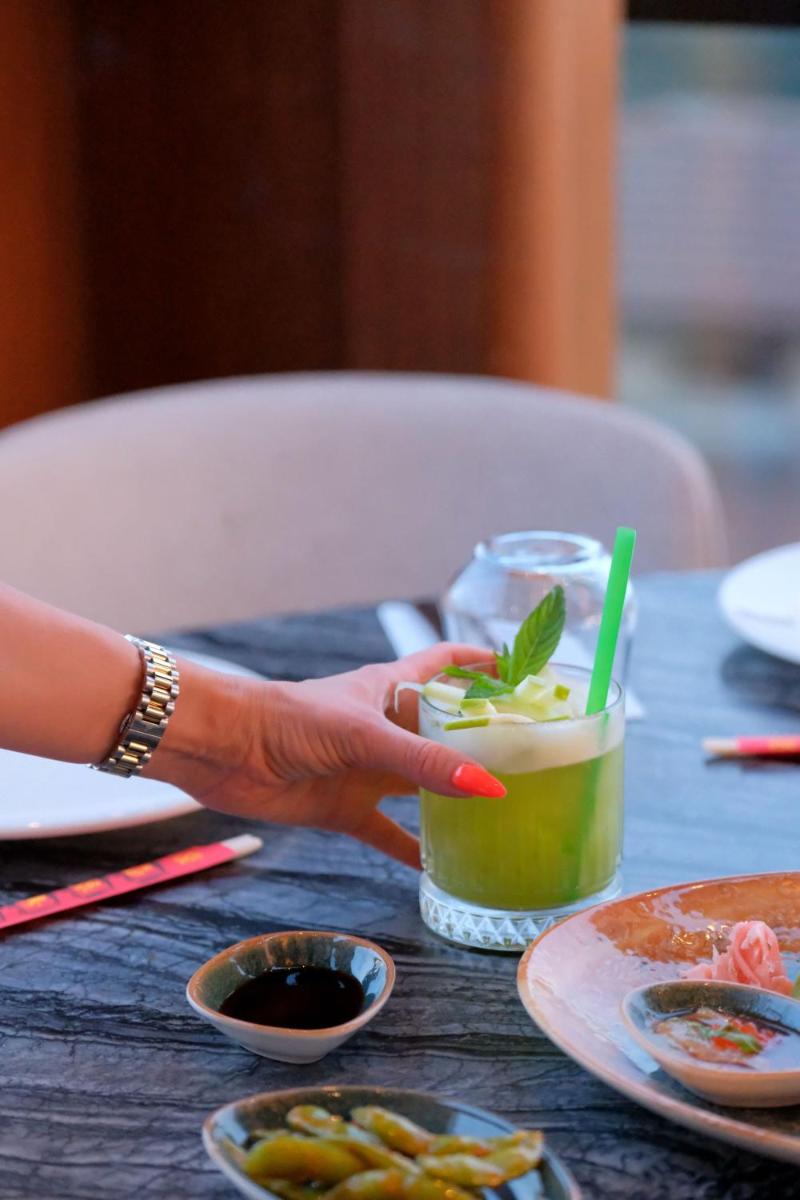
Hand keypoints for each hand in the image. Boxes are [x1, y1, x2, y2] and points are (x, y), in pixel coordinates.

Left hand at [151, 644, 505, 867]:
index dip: (484, 664)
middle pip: (445, 730)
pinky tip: (441, 867)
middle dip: (482, 741)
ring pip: (422, 784)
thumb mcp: (364, 734)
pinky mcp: (345, 807)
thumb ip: (424, 761)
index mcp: (392, 688)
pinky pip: (387, 832)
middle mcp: (385, 727)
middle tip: (535, 760)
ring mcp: (366, 769)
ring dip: (454, 798)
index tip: (526, 673)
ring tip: (502, 813)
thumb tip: (489, 788)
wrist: (224, 750)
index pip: (448, 664)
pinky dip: (411, 848)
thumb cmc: (288, 719)